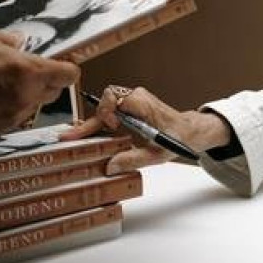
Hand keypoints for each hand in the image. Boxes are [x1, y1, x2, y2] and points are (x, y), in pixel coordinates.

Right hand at [0, 25, 79, 135]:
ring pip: (35, 105)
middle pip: (54, 91)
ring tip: (2, 82)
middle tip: (27, 69)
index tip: (59, 62)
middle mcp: (25, 97)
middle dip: (47, 80)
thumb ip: (8, 39)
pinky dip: (11, 106)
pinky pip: (16, 116)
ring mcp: (12, 116)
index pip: (69, 74)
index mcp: (28, 71)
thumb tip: (20, 42)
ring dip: (28, 94)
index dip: (66, 66)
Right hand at [60, 86, 229, 174]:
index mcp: (143, 104)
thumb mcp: (157, 153)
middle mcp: (137, 98)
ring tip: (80, 137)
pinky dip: (101, 121)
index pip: (114, 97)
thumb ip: (133, 159)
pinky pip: (112, 108)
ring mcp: (134, 100)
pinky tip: (90, 134)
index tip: (109, 126)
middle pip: (106, 102)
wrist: (189, 130)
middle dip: (91, 120)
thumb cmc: (179, 137)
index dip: (105, 110)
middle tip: (73, 137)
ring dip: (95, 121)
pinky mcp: (132, 106)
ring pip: (106, 105)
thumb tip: (111, 166)